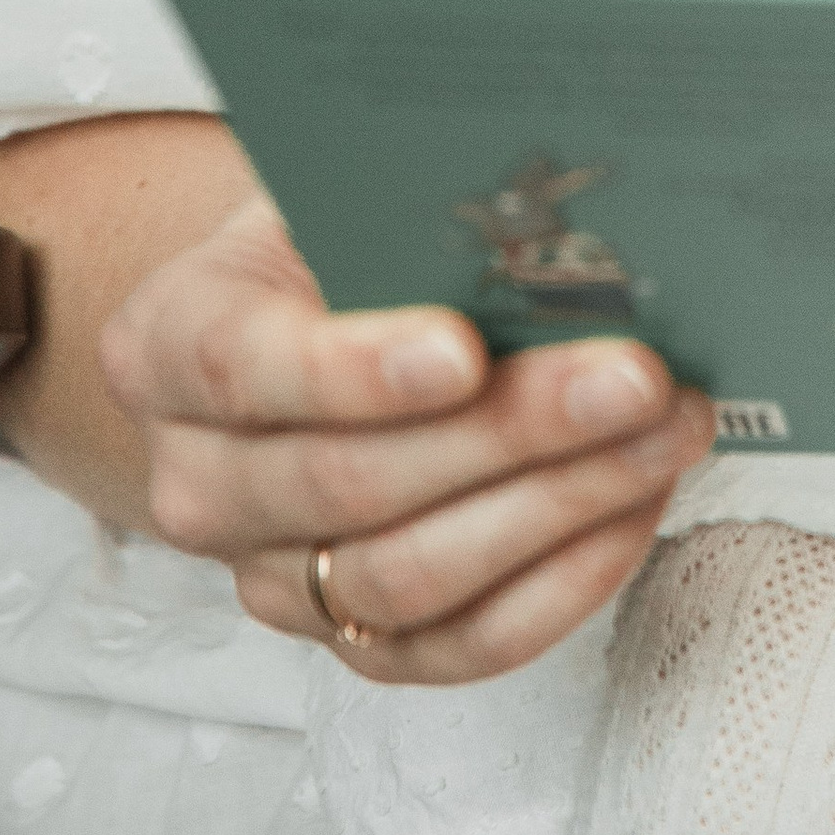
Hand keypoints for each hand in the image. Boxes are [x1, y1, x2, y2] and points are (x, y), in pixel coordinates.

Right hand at [99, 195, 713, 684]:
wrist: (299, 328)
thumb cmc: (332, 239)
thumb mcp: (340, 190)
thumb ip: (408, 202)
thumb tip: (549, 205)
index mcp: (168, 347)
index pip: (243, 369)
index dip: (356, 369)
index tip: (466, 348)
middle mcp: (199, 482)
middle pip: (350, 484)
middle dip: (511, 432)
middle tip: (635, 377)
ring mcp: (273, 578)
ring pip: (411, 576)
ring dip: (560, 504)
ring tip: (665, 432)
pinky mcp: (355, 642)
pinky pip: (461, 643)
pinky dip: (563, 579)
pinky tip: (636, 505)